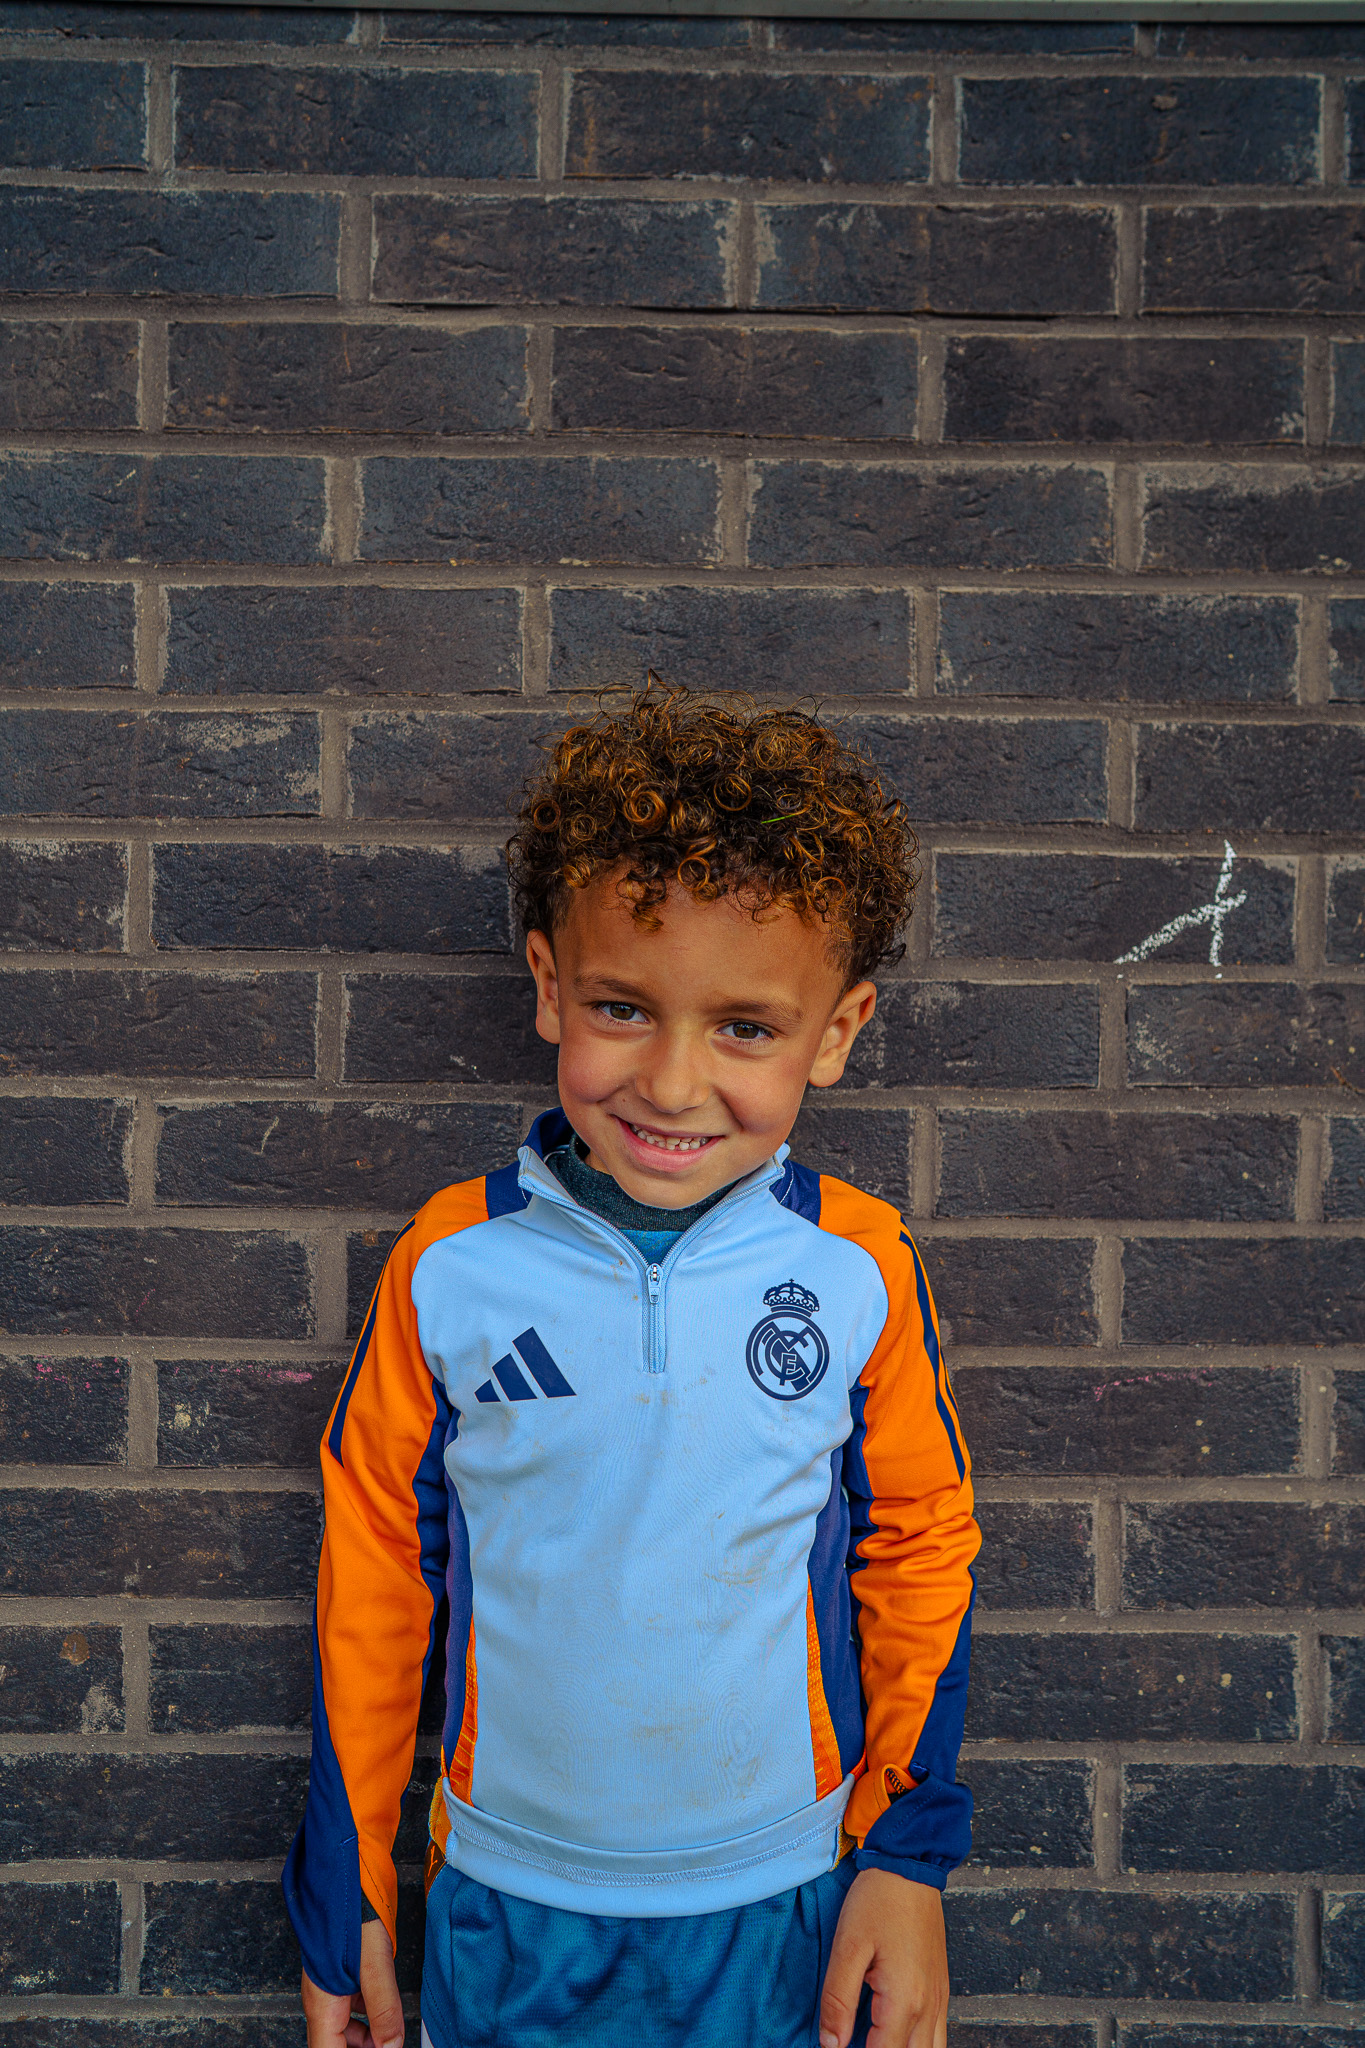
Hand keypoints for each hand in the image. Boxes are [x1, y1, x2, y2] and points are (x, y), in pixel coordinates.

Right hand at [302, 1917, 404, 2047]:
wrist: (343, 1871)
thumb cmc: (352, 1909)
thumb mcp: (374, 1963)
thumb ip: (384, 2009)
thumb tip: (392, 2046)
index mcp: (323, 2005)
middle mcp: (321, 2000)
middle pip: (335, 2045)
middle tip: (388, 2045)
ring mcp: (330, 1987)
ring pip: (343, 2029)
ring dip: (366, 2039)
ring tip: (390, 2035)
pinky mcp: (340, 1973)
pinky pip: (351, 2007)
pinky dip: (368, 2017)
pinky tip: (385, 2010)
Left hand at [819, 1868, 947, 2047]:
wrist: (910, 1866)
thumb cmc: (879, 1900)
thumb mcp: (848, 1946)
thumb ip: (837, 2000)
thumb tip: (831, 2043)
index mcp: (903, 2000)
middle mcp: (928, 2006)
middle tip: (856, 2041)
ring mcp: (939, 1998)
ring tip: (876, 2039)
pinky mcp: (941, 1988)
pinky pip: (939, 2033)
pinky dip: (920, 2043)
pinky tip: (898, 2034)